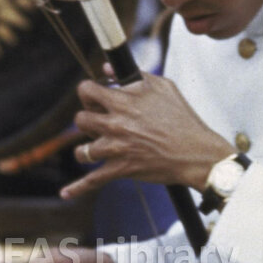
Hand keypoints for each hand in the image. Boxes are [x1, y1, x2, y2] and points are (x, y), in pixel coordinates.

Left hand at [61, 76, 232, 199]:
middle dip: (88, 120)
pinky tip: (65, 193)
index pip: (86, 90)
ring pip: (82, 150)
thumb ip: (134, 76)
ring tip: (98, 148)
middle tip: (102, 124)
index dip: (88, 92)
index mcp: (123, 102)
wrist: (197, 153)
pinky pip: (92, 181)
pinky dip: (77, 188)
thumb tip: (108, 69)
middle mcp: (115, 124)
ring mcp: (116, 148)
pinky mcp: (121, 169)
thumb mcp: (163, 87)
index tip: (96, 98)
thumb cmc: (183, 118)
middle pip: (80, 120)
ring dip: (87, 149)